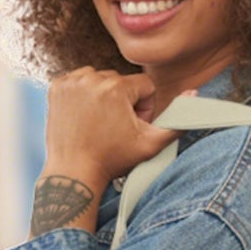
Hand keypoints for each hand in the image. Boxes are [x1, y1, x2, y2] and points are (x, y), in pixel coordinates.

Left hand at [44, 67, 189, 190]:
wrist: (74, 171)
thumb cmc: (112, 160)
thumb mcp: (151, 144)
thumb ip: (177, 121)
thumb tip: (194, 94)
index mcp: (116, 88)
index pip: (144, 86)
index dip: (143, 108)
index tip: (132, 126)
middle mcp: (92, 79)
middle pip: (122, 81)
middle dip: (124, 101)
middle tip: (115, 127)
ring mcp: (71, 82)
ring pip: (100, 78)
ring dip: (104, 95)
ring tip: (100, 121)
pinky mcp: (57, 87)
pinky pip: (80, 81)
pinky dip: (84, 94)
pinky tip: (85, 116)